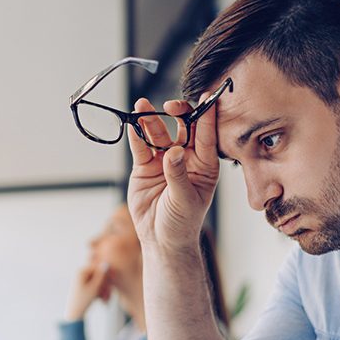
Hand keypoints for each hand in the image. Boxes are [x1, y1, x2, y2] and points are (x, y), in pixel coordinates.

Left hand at [66, 262, 110, 321]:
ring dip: (102, 289)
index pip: (98, 268)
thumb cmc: (83, 301)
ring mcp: (81, 279)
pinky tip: (101, 300)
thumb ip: (101, 276)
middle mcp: (80, 273)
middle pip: (98, 275)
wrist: (74, 313)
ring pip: (97, 281)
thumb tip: (106, 263)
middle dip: (104, 285)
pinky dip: (98, 292)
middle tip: (106, 296)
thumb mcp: (94, 288)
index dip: (105, 276)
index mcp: (81, 271)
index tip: (109, 286)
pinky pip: (94, 286)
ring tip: (104, 299)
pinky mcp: (83, 286)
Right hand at [126, 96, 219, 251]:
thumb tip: (174, 152)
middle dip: (177, 113)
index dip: (207, 116)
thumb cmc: (182, 223)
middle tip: (170, 106)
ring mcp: (164, 160)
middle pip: (182, 128)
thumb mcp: (185, 200)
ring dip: (150, 120)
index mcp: (204, 165)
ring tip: (141, 107)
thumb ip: (178, 175)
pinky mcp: (145, 167)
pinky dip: (135, 135)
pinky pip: (140, 146)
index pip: (206, 135)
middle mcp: (185, 158)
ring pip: (158, 134)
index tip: (207, 98)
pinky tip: (132, 124)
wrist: (161, 240)